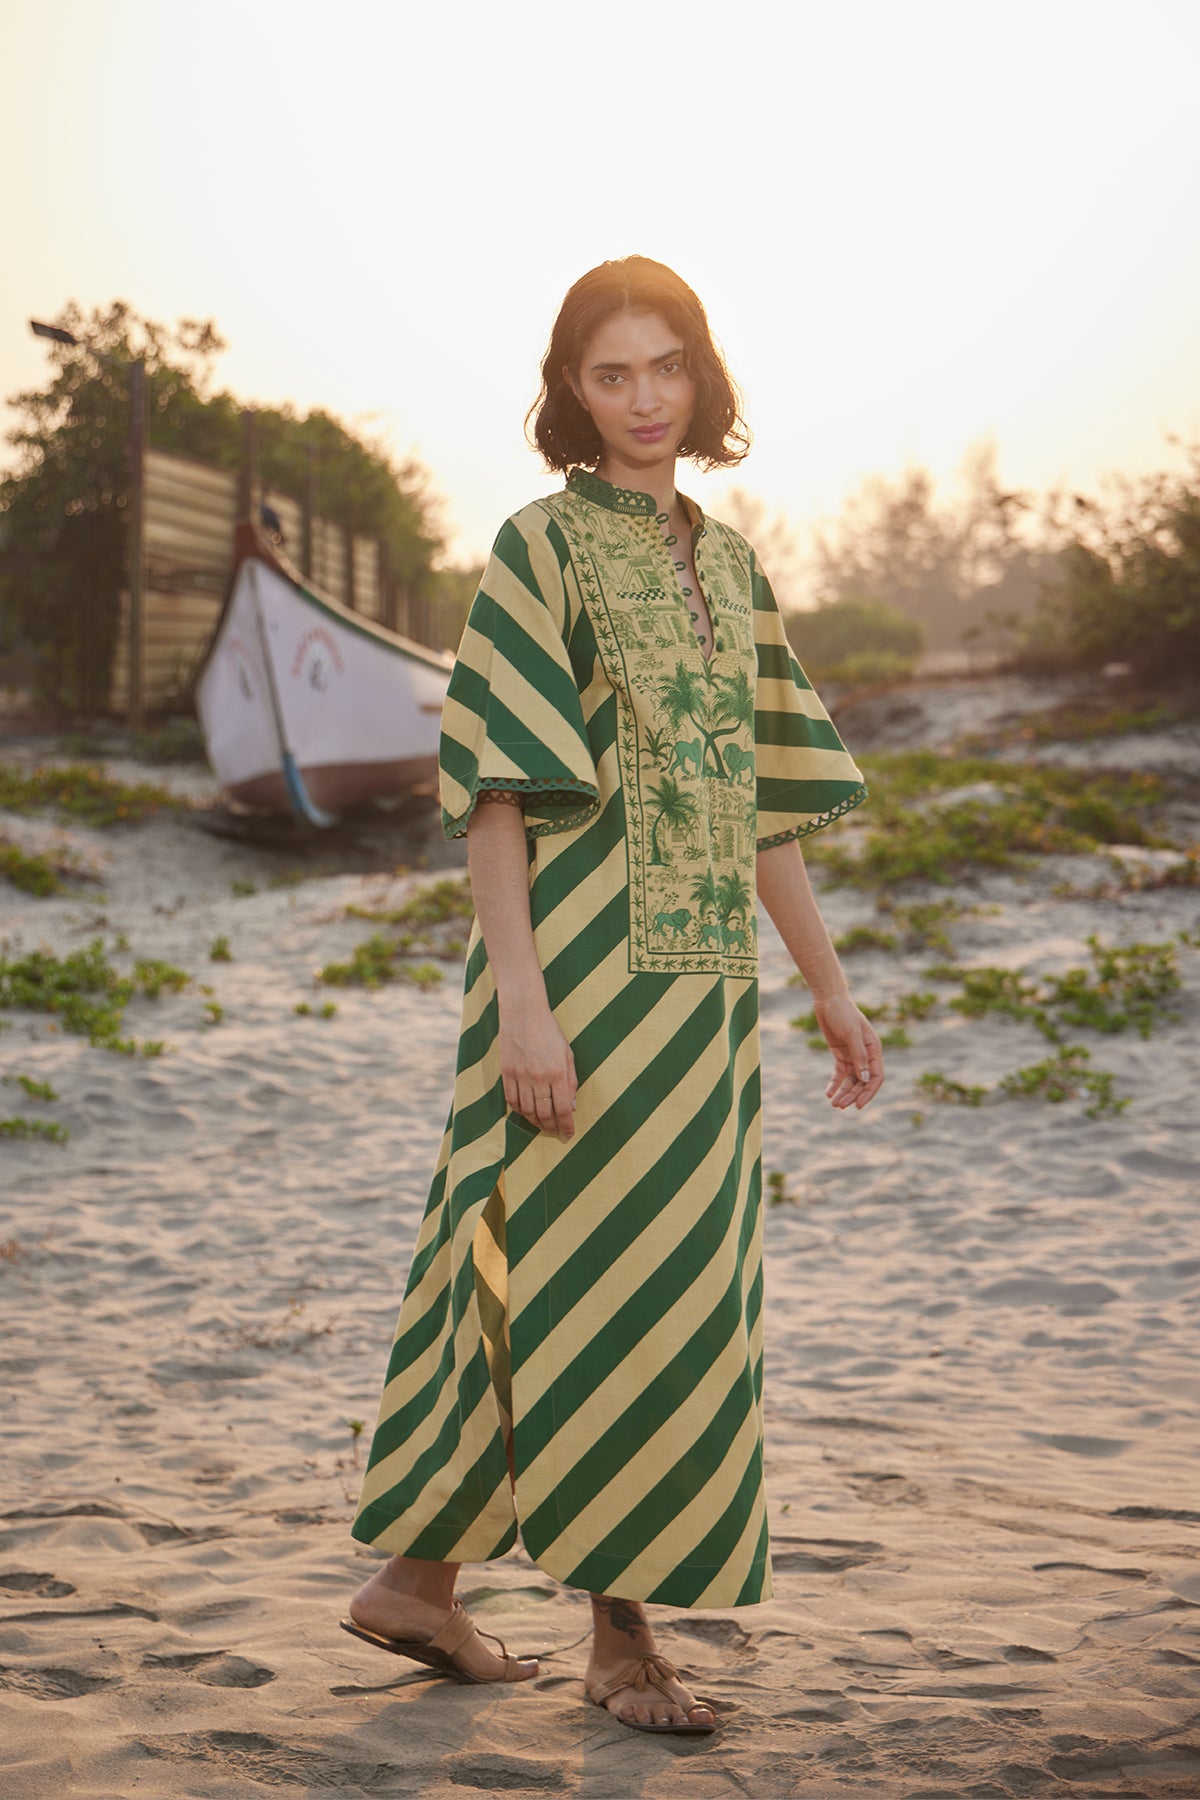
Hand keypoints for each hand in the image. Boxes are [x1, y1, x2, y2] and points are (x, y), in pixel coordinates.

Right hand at [498, 996, 577, 1139]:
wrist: (523, 1013)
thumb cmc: (549, 1032)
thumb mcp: (567, 1054)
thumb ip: (571, 1081)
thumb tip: (571, 1106)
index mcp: (558, 1072)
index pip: (563, 1109)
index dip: (566, 1125)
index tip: (568, 1133)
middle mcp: (539, 1077)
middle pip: (544, 1113)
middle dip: (551, 1127)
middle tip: (555, 1131)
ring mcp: (521, 1075)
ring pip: (527, 1110)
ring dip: (535, 1122)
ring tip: (542, 1125)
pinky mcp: (506, 1072)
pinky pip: (512, 1100)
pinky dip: (519, 1111)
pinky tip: (526, 1112)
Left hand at [813, 993, 884, 1110]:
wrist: (828, 1000)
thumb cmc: (843, 1013)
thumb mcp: (851, 1034)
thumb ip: (859, 1056)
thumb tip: (865, 1079)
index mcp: (874, 1049)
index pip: (876, 1077)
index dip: (869, 1092)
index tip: (858, 1105)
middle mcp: (865, 1054)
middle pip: (862, 1081)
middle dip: (853, 1094)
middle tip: (840, 1106)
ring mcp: (853, 1054)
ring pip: (851, 1079)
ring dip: (844, 1092)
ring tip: (834, 1104)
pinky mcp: (840, 1053)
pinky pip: (839, 1073)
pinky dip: (835, 1084)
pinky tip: (829, 1093)